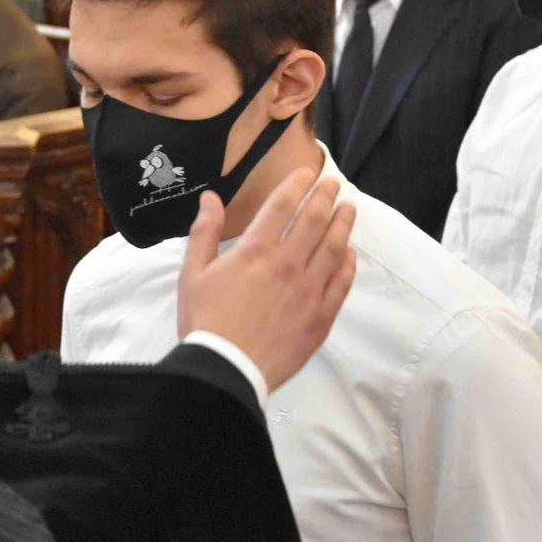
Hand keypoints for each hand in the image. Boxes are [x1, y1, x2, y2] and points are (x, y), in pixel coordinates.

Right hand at [177, 171, 355, 392]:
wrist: (227, 369)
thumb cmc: (206, 323)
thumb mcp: (192, 274)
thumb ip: (204, 232)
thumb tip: (210, 198)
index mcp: (255, 250)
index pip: (283, 205)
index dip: (298, 184)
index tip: (308, 172)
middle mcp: (287, 264)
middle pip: (315, 219)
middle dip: (326, 196)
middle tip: (333, 184)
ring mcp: (308, 290)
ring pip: (334, 247)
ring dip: (343, 223)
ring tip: (349, 209)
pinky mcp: (320, 316)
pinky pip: (342, 283)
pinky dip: (348, 263)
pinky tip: (349, 254)